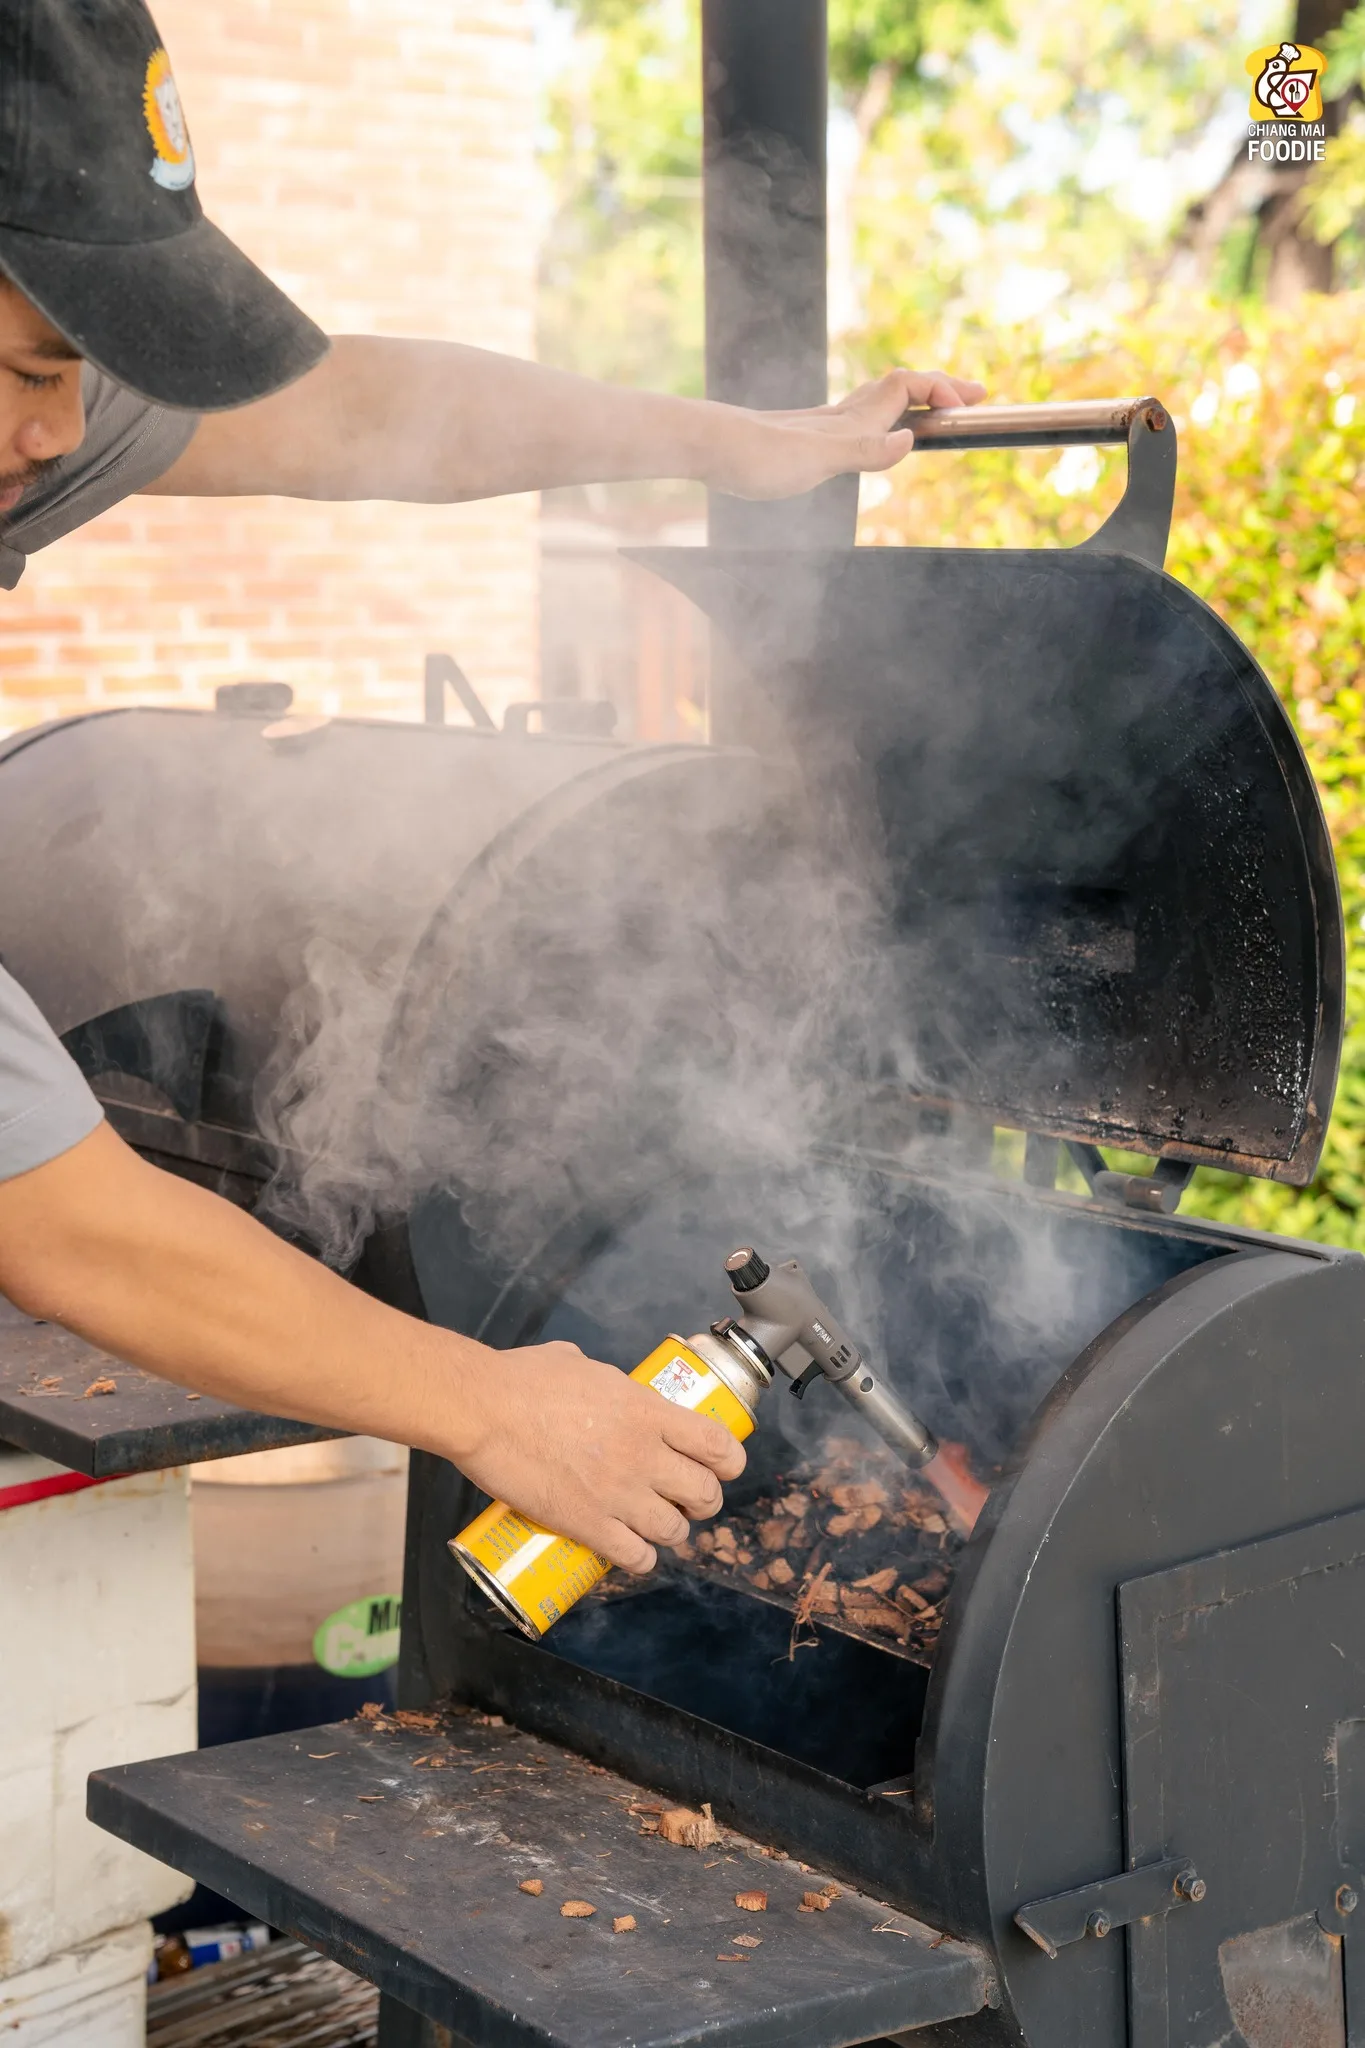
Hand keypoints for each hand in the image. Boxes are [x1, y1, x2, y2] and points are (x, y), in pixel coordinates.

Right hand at [446, 1340, 746, 1574]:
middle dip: (702, 1502)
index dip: (729, 1462)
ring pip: (674, 1531)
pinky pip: (635, 1556)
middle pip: (705, 1494)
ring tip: (657, 1527)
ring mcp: (618, 1494)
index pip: (718, 1444)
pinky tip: (632, 1552)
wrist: (483, 1411)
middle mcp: (644, 1455)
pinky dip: (641, 1559)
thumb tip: (600, 1381)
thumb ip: (603, 1378)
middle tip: (687, 1501)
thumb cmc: (523, 1380)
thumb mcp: (579, 1363)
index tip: (722, 1467)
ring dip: (671, 1532)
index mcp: (648, 1410)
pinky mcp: (588, 1524)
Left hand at [703, 366, 985, 500]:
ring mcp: (823, 427)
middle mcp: (841, 417)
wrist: (707, 447)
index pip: (909, 387)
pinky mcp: (804, 441)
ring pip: (878, 402)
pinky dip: (880, 419)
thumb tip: (910, 438)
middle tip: (974, 397)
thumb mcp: (816, 460)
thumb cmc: (756, 457)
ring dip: (913, 400)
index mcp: (852, 419)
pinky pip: (856, 422)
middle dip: (940, 391)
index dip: (944, 389)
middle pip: (901, 389)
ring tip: (937, 411)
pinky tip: (872, 434)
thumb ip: (864, 449)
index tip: (973, 403)